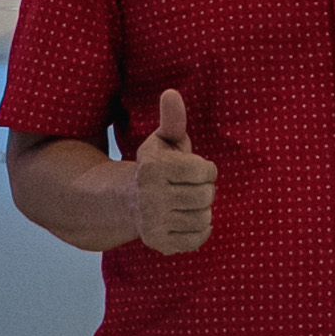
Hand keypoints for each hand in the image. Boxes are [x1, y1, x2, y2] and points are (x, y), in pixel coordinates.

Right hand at [130, 87, 216, 256]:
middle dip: (205, 189)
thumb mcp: (163, 140)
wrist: (127, 201)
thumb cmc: (156, 166)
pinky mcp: (159, 243)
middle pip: (206, 196)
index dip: (206, 169)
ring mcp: (153, 222)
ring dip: (202, 210)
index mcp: (153, 168)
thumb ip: (173, 119)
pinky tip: (188, 219)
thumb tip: (172, 93)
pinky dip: (200, 230)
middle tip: (190, 187)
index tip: (196, 168)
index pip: (204, 172)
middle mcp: (150, 196)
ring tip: (188, 202)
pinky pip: (197, 240)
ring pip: (204, 218)